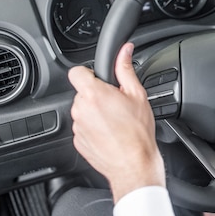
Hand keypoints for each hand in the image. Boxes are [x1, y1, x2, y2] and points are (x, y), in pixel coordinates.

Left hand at [68, 43, 164, 202]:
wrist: (134, 165)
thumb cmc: (137, 133)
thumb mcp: (137, 95)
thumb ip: (126, 69)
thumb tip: (124, 51)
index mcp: (94, 94)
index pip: (77, 72)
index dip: (89, 73)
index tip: (101, 80)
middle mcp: (80, 109)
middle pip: (83, 92)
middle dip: (97, 95)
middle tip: (117, 104)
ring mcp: (77, 126)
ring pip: (83, 110)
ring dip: (96, 112)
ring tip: (116, 121)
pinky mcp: (78, 141)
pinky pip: (84, 127)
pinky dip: (95, 128)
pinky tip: (112, 133)